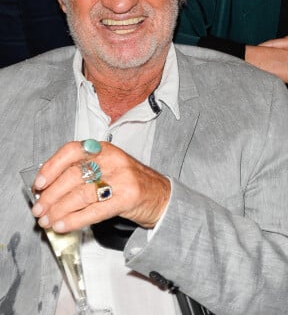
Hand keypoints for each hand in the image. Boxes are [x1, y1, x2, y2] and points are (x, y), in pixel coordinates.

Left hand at [30, 141, 170, 232]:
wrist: (160, 195)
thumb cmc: (129, 182)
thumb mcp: (108, 167)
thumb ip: (83, 172)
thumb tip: (47, 189)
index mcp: (104, 149)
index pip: (72, 151)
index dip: (51, 167)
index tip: (38, 184)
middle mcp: (113, 160)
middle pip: (73, 176)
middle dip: (50, 196)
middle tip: (39, 209)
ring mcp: (122, 178)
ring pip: (81, 194)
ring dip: (59, 210)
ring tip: (47, 221)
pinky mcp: (128, 197)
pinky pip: (94, 211)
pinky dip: (74, 220)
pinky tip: (63, 226)